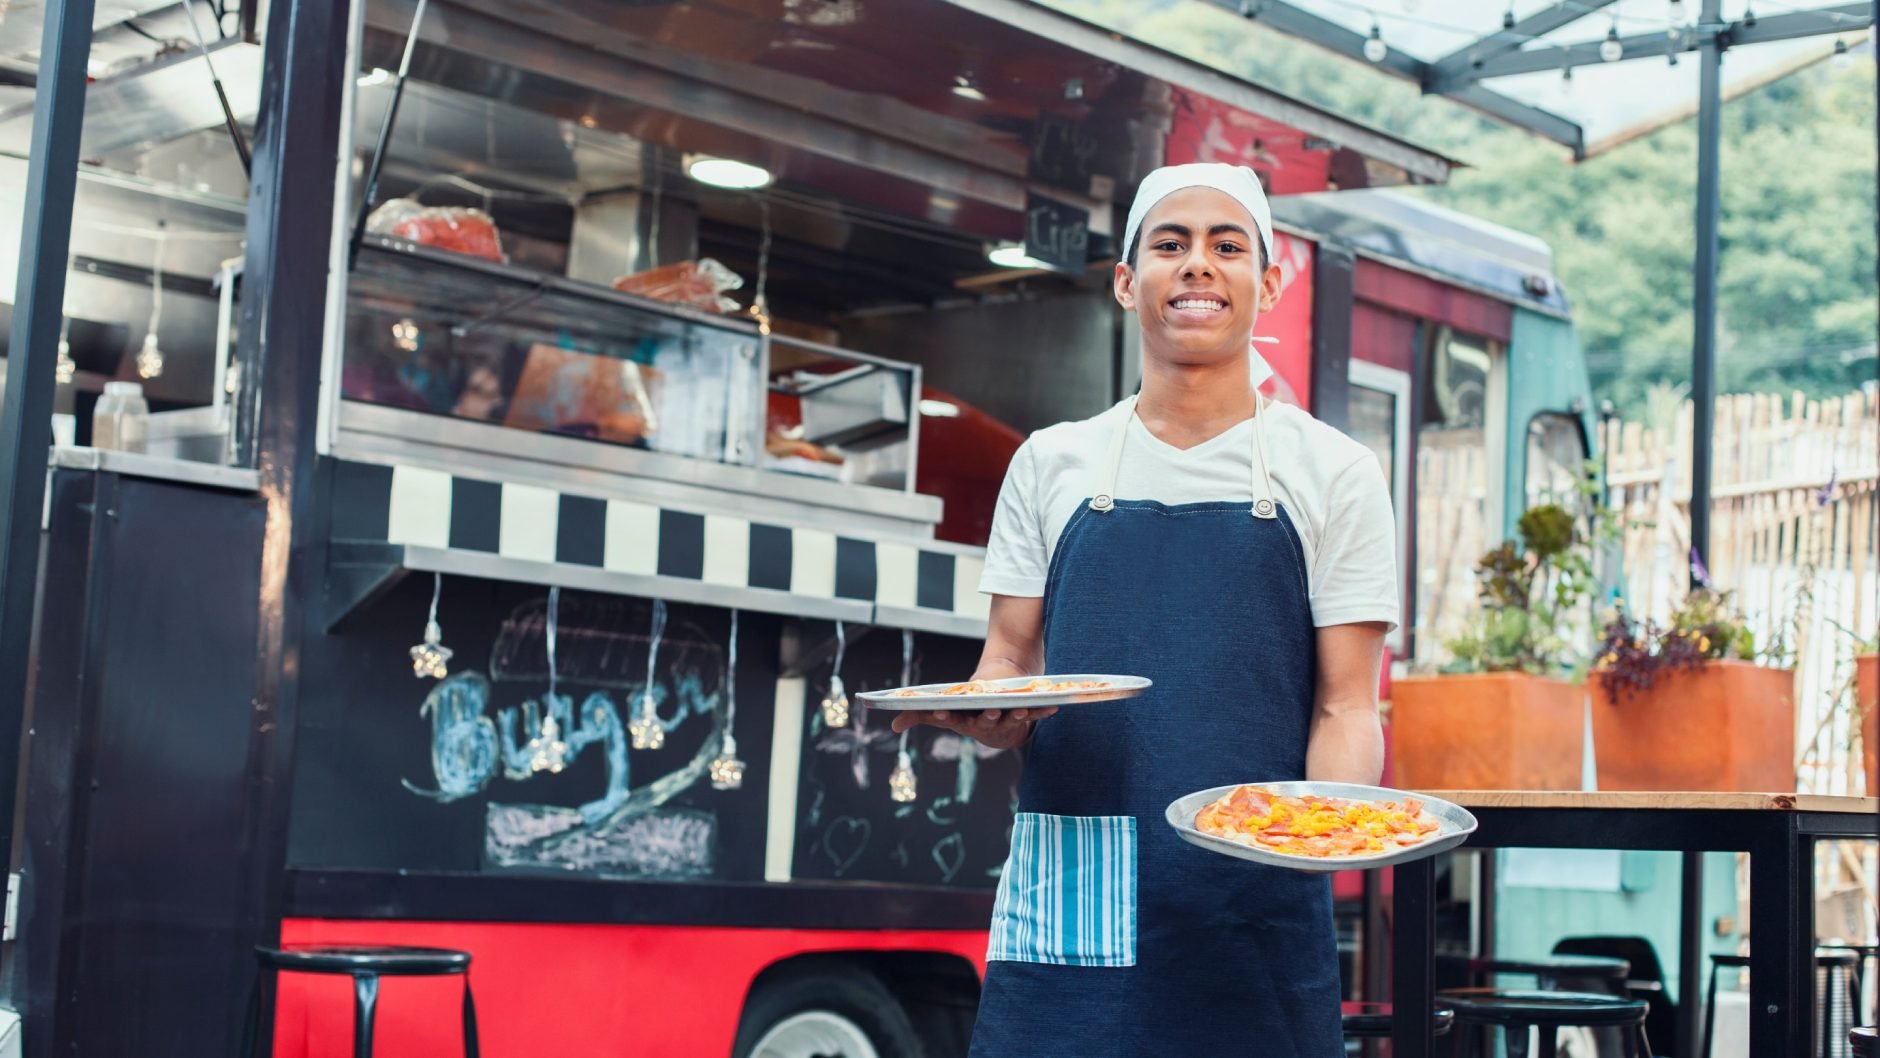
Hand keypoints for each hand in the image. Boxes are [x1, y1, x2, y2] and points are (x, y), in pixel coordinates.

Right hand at [886, 705, 1057, 749]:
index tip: (938, 710)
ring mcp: (1006, 723)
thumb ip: (922, 715)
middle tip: (990, 712)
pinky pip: (1036, 715)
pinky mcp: (1025, 718)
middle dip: (988, 718)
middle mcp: (985, 726)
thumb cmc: (971, 708)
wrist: (1001, 707)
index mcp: (964, 721)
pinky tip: (1053, 707)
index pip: (951, 719)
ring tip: (1021, 709)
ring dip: (1017, 717)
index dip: (945, 716)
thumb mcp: (948, 710)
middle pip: (985, 723)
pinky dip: (1044, 712)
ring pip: (1011, 721)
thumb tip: (893, 725)